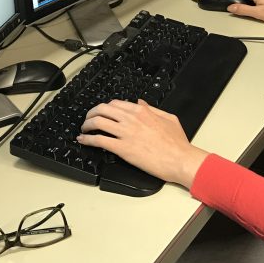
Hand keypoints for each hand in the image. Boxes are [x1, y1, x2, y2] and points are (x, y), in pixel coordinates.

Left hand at [78, 100, 208, 188]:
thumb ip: (153, 109)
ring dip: (87, 125)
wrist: (180, 160)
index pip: (116, 103)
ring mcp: (126, 133)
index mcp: (142, 111)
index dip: (105, 107)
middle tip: (88, 119)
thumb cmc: (177, 144)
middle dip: (91, 113)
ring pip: (98, 122)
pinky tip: (83, 140)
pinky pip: (99, 140)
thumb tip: (140, 102)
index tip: (102, 112)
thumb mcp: (168, 118)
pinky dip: (87, 139)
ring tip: (84, 129)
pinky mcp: (123, 149)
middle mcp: (132, 119)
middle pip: (103, 109)